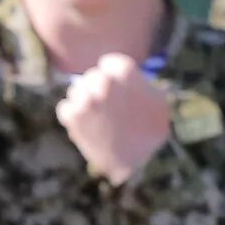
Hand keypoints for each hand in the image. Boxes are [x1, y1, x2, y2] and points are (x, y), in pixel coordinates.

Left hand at [56, 53, 171, 183]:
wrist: (137, 161)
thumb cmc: (152, 131)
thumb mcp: (158, 100)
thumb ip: (141, 82)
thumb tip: (130, 76)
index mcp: (125, 72)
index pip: (108, 63)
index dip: (111, 75)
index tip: (116, 88)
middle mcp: (103, 82)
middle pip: (91, 77)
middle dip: (97, 89)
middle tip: (106, 105)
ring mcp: (86, 99)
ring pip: (76, 91)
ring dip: (84, 102)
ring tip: (97, 118)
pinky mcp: (73, 116)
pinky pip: (65, 108)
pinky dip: (73, 117)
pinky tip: (87, 126)